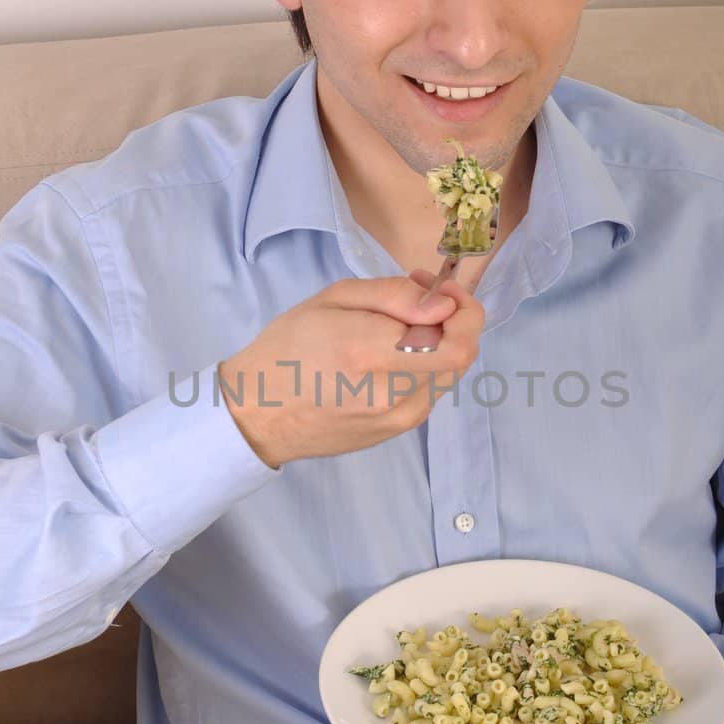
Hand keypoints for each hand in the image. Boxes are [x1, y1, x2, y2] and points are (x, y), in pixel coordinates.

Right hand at [218, 270, 483, 468]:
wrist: (260, 414)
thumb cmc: (288, 347)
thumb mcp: (333, 300)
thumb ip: (394, 296)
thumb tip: (443, 305)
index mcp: (370, 351)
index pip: (455, 338)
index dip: (462, 308)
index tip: (440, 291)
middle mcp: (392, 393)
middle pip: (462, 357)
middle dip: (458, 322)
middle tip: (428, 302)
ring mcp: (398, 419)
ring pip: (450, 374)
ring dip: (441, 344)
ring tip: (402, 328)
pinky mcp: (397, 432)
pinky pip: (430, 391)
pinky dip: (425, 367)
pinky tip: (392, 356)